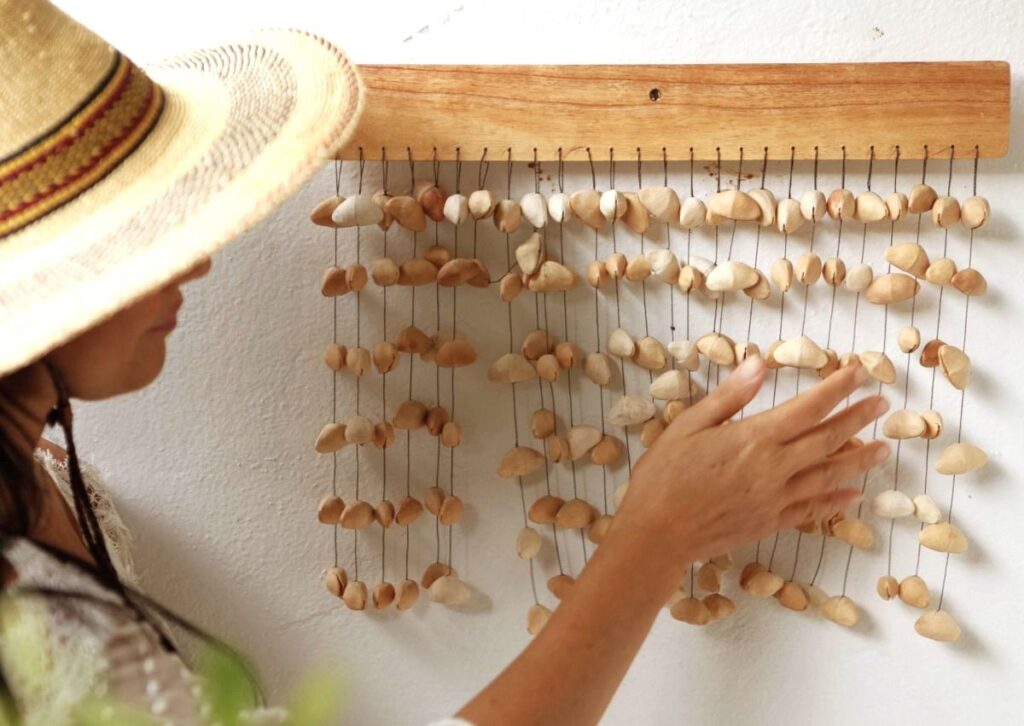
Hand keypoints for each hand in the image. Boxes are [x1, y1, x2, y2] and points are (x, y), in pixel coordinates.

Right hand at [620, 355, 889, 563]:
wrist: (657, 534)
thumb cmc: (664, 475)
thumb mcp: (688, 425)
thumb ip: (728, 396)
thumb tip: (759, 363)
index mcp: (755, 438)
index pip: (809, 407)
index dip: (838, 388)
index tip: (860, 373)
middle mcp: (774, 468)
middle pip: (828, 440)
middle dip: (858, 419)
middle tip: (882, 403)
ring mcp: (776, 498)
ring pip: (829, 476)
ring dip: (858, 461)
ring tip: (882, 449)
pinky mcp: (770, 522)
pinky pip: (813, 510)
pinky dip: (836, 502)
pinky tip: (853, 496)